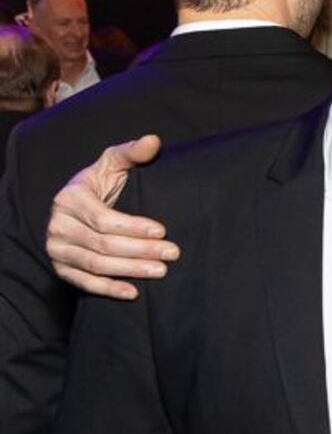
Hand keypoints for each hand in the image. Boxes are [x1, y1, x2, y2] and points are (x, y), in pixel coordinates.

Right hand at [45, 135, 176, 299]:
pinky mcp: (61, 268)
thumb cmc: (101, 184)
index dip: (133, 227)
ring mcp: (57, 248)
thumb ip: (132, 152)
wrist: (79, 206)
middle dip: (140, 251)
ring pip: (95, 265)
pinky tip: (133, 292)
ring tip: (161, 271)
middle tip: (173, 253)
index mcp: (69, 197)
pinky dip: (108, 289)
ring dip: (130, 271)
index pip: (103, 219)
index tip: (163, 230)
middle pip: (102, 244)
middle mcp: (58, 224)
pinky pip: (83, 283)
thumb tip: (153, 141)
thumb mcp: (113, 164)